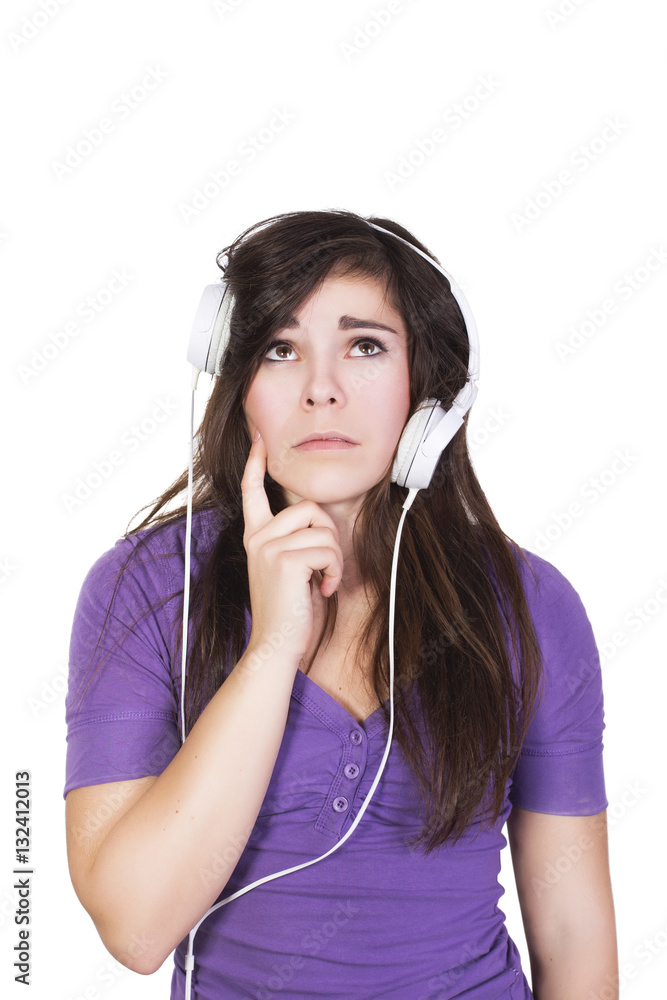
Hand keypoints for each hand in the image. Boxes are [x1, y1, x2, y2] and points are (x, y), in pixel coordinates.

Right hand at [240, 430, 344, 665]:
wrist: (276, 645)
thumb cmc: (289, 610)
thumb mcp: (289, 568)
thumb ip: (294, 540)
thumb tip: (318, 519)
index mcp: (255, 537)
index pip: (252, 492)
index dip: (255, 463)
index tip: (260, 440)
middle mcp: (257, 538)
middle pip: (309, 507)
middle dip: (328, 535)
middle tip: (325, 566)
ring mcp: (268, 547)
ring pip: (323, 530)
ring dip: (335, 558)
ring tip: (323, 581)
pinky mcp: (285, 560)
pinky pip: (328, 550)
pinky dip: (335, 572)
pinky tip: (323, 591)